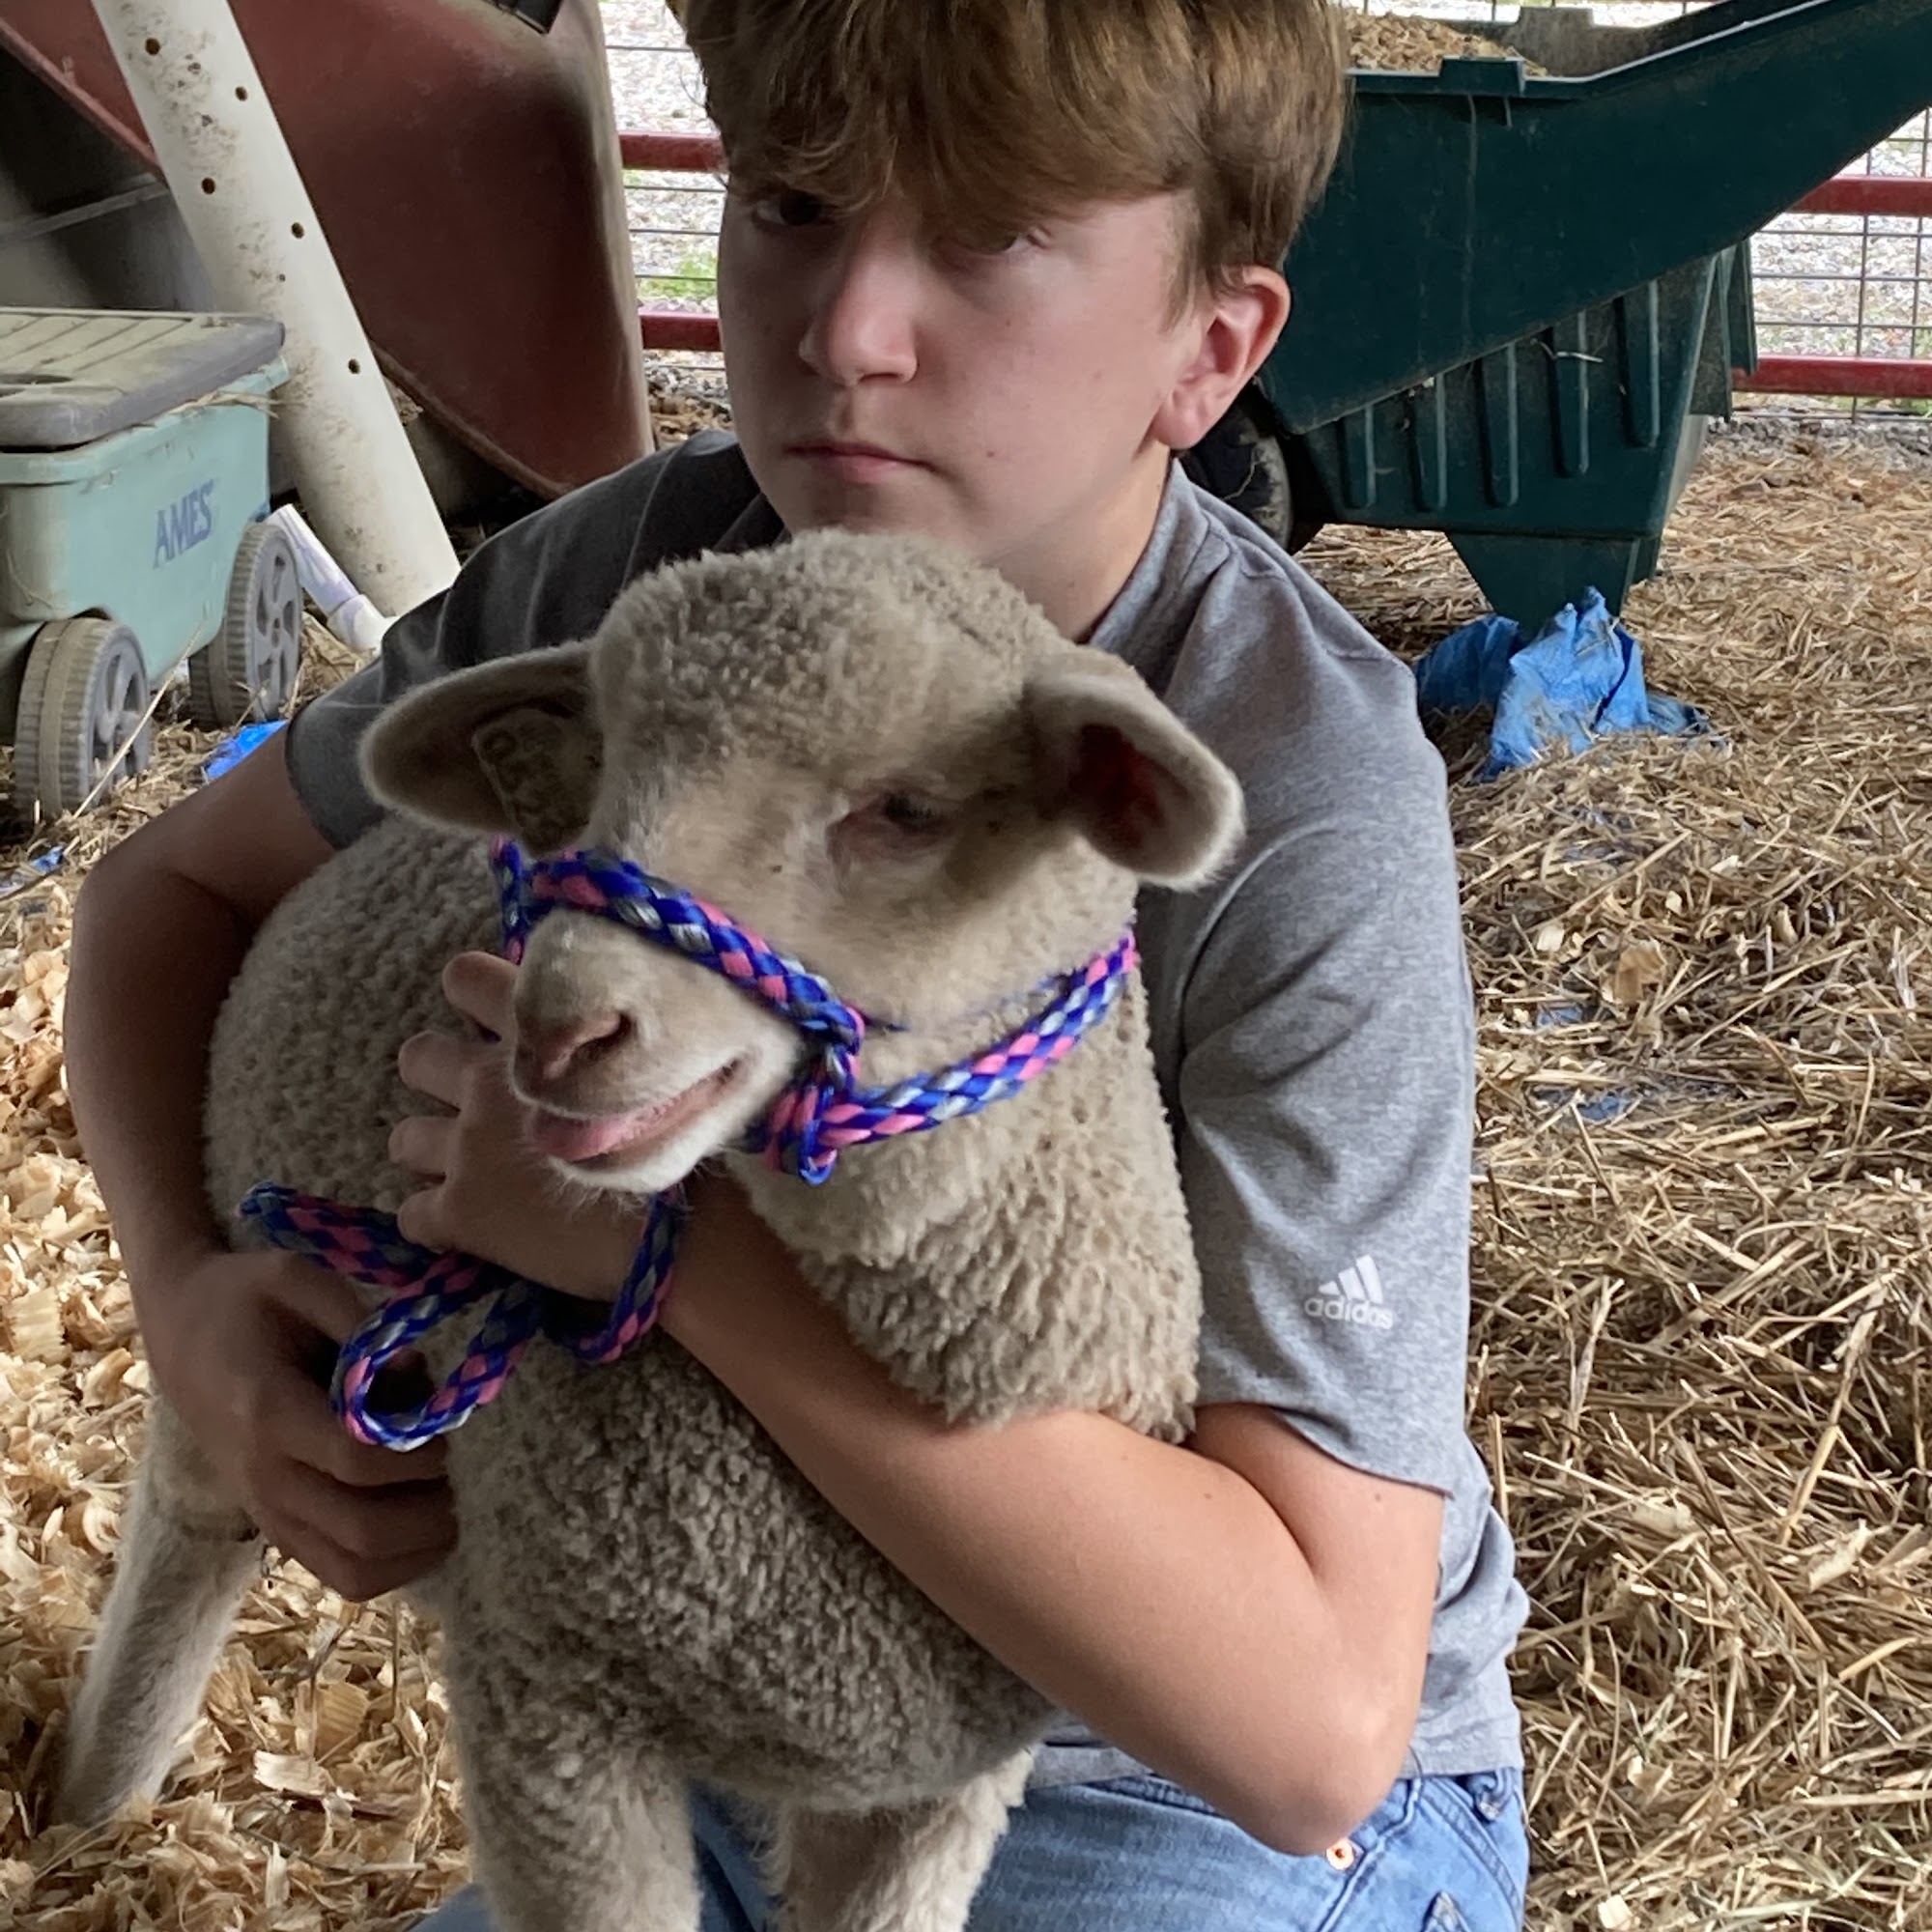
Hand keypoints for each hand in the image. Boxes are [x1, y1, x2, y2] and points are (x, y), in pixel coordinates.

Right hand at [144, 1245, 455, 1599]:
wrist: (182, 1330)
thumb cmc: (246, 1297)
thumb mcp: (300, 1280)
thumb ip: (362, 1326)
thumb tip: (416, 1374)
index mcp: (269, 1413)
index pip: (358, 1462)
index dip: (418, 1455)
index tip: (444, 1430)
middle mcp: (266, 1477)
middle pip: (363, 1531)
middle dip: (429, 1509)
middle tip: (452, 1469)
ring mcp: (269, 1511)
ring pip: (355, 1571)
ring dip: (417, 1546)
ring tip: (443, 1497)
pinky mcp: (278, 1528)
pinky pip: (341, 1574)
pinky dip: (393, 1563)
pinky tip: (419, 1519)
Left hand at [390, 951, 645, 1299]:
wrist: (678, 1221)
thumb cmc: (680, 1135)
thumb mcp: (640, 1056)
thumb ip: (595, 1037)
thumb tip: (584, 1031)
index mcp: (531, 1032)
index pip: (465, 977)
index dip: (472, 997)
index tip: (494, 1022)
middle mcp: (487, 1081)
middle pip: (419, 1056)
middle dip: (438, 1077)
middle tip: (480, 1102)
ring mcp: (466, 1148)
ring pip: (405, 1139)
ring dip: (433, 1152)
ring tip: (472, 1169)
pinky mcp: (460, 1213)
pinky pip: (412, 1215)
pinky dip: (436, 1222)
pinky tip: (471, 1228)